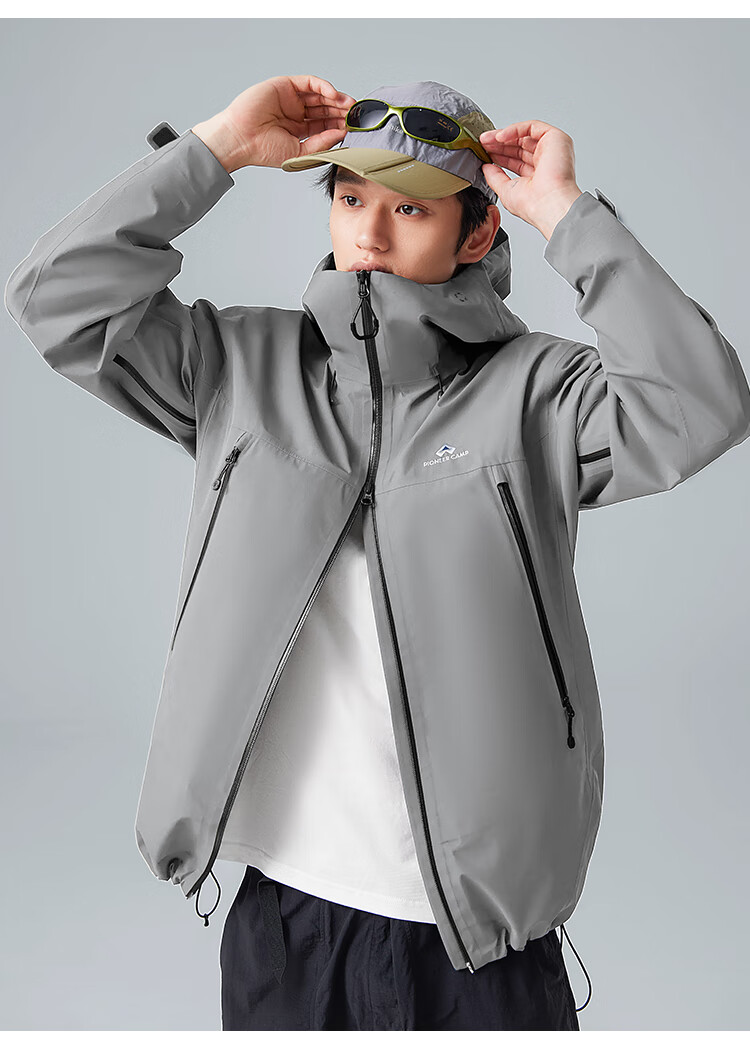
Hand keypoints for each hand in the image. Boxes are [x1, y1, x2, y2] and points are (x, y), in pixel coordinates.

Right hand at [193, 75, 356, 171]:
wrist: (241, 140)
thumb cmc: (263, 150)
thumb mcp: (300, 152)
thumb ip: (322, 143)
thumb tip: (342, 134)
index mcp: (299, 129)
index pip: (325, 124)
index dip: (340, 125)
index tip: (355, 128)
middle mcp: (296, 112)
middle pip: (325, 108)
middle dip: (341, 111)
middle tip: (356, 115)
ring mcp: (291, 98)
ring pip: (320, 94)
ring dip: (336, 99)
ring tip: (349, 106)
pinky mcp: (285, 85)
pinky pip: (309, 82)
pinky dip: (324, 87)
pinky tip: (334, 95)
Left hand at [478, 120, 582, 237]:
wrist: (548, 204)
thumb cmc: (534, 205)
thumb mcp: (506, 190)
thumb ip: (495, 177)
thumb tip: (486, 167)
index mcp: (537, 175)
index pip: (516, 160)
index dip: (500, 155)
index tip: (484, 154)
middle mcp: (546, 161)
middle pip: (519, 146)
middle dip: (498, 144)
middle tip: (482, 144)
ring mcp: (551, 149)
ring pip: (524, 135)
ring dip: (503, 136)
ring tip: (485, 140)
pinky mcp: (556, 138)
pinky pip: (532, 127)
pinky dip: (514, 130)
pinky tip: (499, 137)